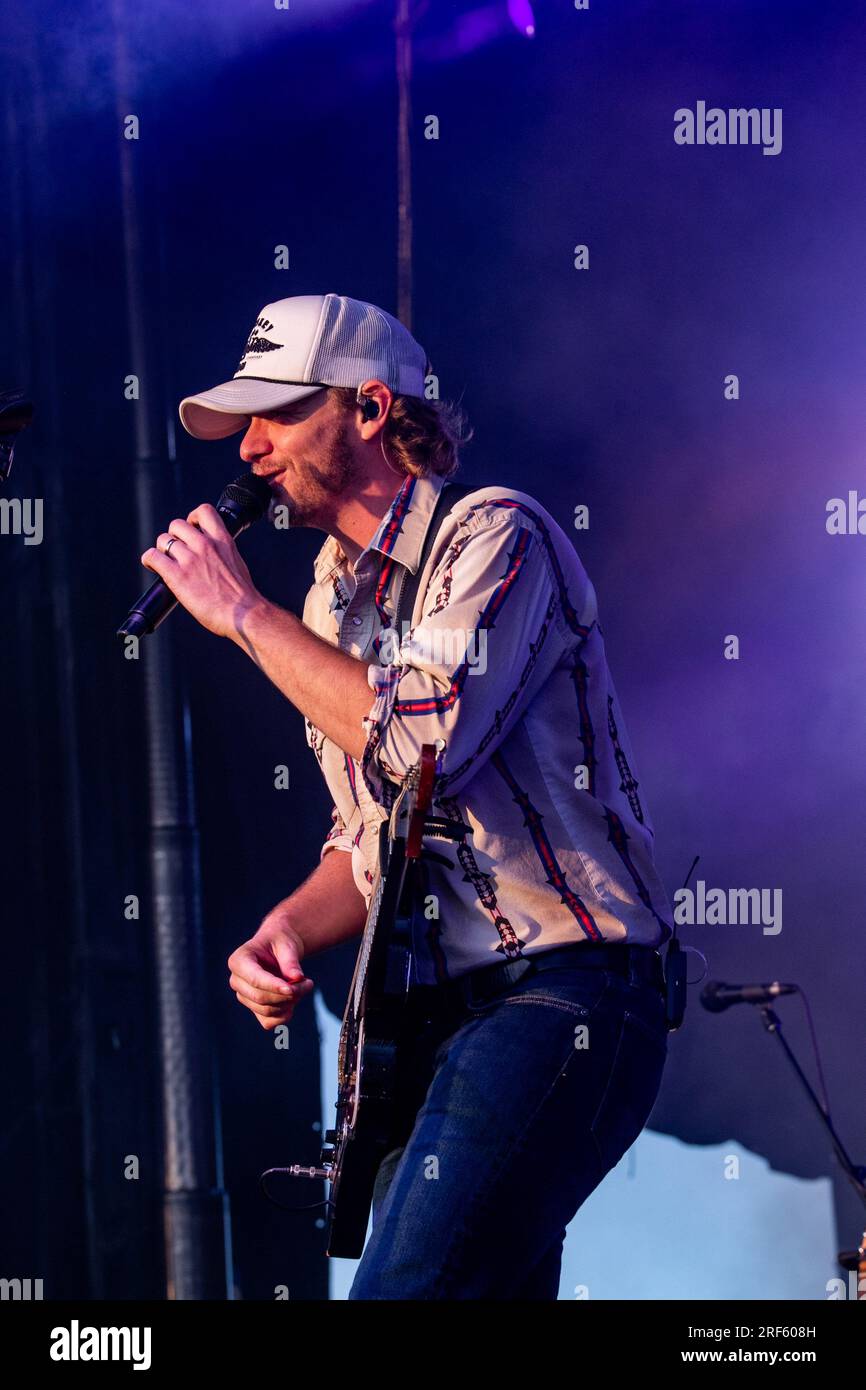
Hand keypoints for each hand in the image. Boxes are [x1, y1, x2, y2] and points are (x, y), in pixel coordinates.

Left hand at [140, 503, 264, 639]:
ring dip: (162, 550)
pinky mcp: (176, 576)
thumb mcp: (237, 563)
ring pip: (163, 540)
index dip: (193, 517)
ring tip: (166, 562)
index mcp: (222, 540)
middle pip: (177, 525)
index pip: (204, 511)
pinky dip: (149, 559)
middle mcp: (205, 545)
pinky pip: (153, 556)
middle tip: (177, 551)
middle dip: (175, 536)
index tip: (192, 528)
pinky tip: (152, 565)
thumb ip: (223, 553)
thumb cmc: (242, 596)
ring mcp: (190, 559)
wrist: (243, 614)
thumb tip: (215, 556)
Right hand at [227, 915, 314, 1031]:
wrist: (278, 949)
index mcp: (238, 961)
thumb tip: (296, 978)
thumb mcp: (286, 945)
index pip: (254, 979)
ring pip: (266, 1011)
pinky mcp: (254, 1008)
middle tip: (308, 983)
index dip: (273, 986)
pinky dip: (285, 1015)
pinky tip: (294, 1000)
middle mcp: (236, 981)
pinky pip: (268, 1022)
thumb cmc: (281, 943)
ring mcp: (244, 996)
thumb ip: (290, 961)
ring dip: (290, 1003)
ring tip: (305, 986)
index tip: (292, 989)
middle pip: (260, 998)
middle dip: (287, 995)